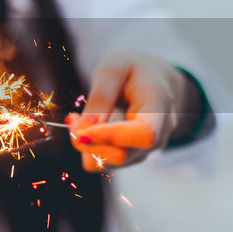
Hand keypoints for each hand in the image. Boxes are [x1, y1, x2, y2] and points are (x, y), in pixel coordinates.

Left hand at [68, 51, 191, 171]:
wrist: (152, 78)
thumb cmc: (132, 69)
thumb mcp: (113, 69)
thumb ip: (101, 97)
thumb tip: (84, 130)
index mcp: (160, 105)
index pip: (144, 134)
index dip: (111, 136)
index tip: (82, 128)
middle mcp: (160, 133)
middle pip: (123, 154)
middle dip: (89, 141)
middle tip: (72, 117)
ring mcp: (149, 148)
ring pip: (112, 162)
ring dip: (87, 144)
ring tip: (78, 118)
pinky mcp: (134, 155)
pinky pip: (106, 162)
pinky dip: (90, 148)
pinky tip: (87, 127)